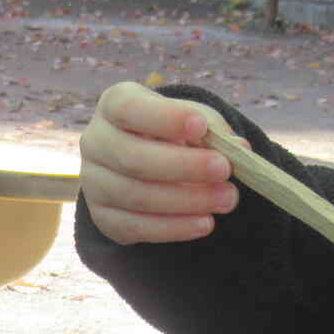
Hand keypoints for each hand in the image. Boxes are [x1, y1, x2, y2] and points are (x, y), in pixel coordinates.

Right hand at [78, 81, 238, 244]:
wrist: (145, 163)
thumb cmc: (172, 133)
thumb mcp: (192, 119)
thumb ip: (213, 129)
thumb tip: (239, 148)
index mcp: (113, 105)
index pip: (129, 108)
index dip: (164, 118)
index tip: (200, 127)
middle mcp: (95, 142)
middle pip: (133, 157)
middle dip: (184, 167)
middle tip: (226, 171)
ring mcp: (94, 183)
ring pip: (137, 196)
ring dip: (187, 200)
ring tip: (227, 199)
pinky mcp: (103, 217)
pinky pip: (136, 227)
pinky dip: (174, 227)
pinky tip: (205, 223)